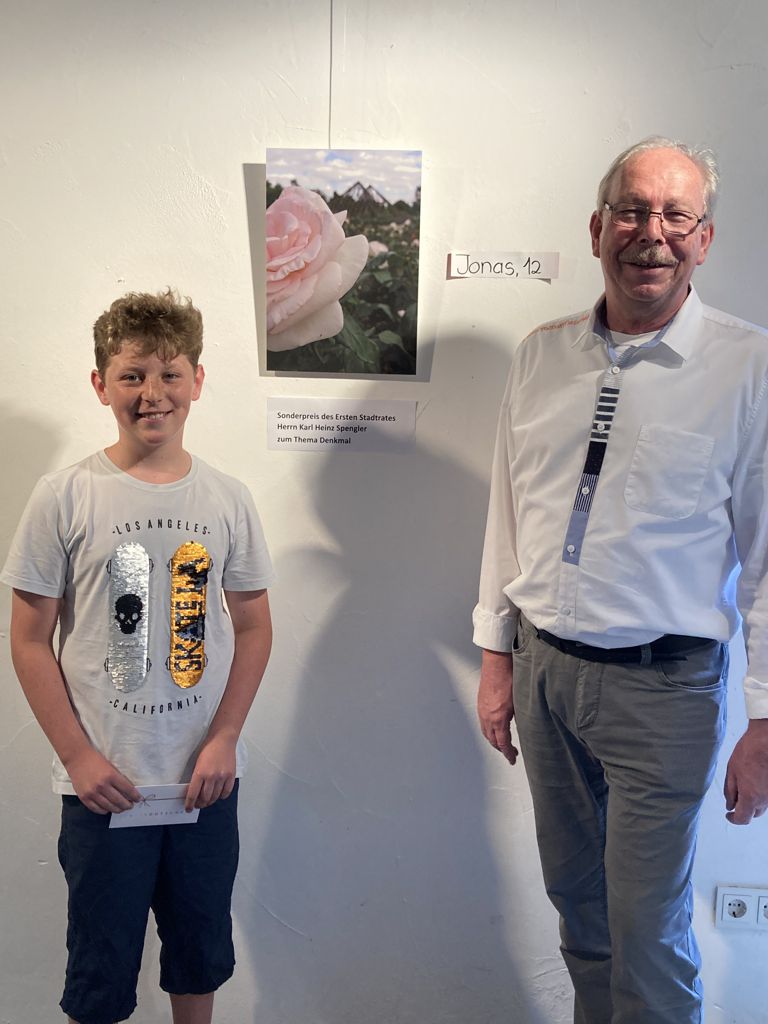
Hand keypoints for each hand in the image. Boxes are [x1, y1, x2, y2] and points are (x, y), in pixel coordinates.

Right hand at [65, 747, 140, 813]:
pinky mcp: (84, 798)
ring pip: (109, 807)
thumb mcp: (111, 766)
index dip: (135, 796)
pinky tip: (108, 809)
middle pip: (119, 801)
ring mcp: (92, 793)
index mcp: (111, 775)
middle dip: (127, 805)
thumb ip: (119, 779)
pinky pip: (96, 809)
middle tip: (131, 805)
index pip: (127, 789)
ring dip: (117, 809)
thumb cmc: (96, 760)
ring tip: (121, 808)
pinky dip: (104, 811)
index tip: (139, 799)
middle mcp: (102, 785)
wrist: (77, 758)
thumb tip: (129, 791)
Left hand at [185, 734, 236, 810]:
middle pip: (205, 798)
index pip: (193, 794)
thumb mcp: (197, 763)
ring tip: (207, 801)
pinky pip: (226, 792)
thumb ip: (196, 778)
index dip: (189, 804)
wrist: (223, 740)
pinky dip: (221, 796)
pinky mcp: (231, 776)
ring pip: (215, 797)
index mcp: (200, 773)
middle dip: (200, 804)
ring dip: (210, 801)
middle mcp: (211, 777)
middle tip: (198, 804)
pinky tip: (218, 795)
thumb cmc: (208, 749)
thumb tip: (194, 792)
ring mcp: (222, 777)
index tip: (188, 809)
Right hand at [477, 649, 517, 763]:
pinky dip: (489, 730)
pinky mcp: (481, 703)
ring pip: (486, 732)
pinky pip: (483, 722)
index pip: (502, 743)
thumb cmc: (510, 678)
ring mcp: (482, 710)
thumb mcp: (521, 701)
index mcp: (498, 719)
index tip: (512, 759)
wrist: (497, 662)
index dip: (508, 753)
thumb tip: (527, 727)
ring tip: (503, 742)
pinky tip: (495, 727)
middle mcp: (487, 717)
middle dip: (501, 748)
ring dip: (494, 740)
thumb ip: (522, 717)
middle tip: (510, 753)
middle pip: (492, 740)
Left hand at [724, 719, 767, 823]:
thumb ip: (730, 791)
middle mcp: (765, 799)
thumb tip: (729, 805)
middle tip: (736, 797)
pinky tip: (755, 779)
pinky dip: (761, 793)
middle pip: (754, 813)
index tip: (728, 814)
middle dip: (744, 809)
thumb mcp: (731, 771)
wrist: (766, 741)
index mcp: (750, 797)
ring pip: (762, 805)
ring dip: (754, 801)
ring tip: (746, 783)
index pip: (743, 819)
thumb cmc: (748, 752)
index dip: (734, 819)